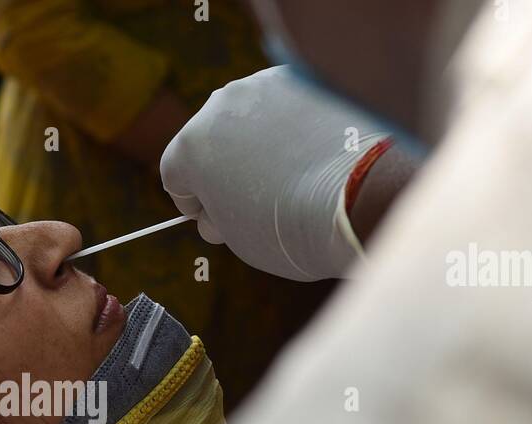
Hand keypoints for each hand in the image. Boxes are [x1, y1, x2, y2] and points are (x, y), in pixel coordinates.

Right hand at [161, 65, 389, 280]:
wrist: (357, 195)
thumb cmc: (290, 228)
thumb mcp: (237, 236)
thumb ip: (218, 216)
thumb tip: (217, 210)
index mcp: (190, 148)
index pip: (174, 174)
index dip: (193, 203)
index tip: (217, 220)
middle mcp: (219, 106)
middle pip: (209, 140)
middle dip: (224, 168)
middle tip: (255, 200)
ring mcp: (262, 86)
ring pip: (249, 117)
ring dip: (259, 143)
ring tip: (294, 176)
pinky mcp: (304, 78)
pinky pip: (288, 105)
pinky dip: (296, 126)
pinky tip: (317, 154)